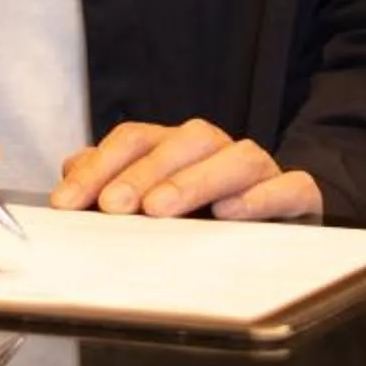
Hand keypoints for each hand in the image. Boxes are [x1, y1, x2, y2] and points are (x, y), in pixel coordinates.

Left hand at [49, 119, 323, 221]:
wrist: (281, 226)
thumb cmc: (205, 216)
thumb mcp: (152, 203)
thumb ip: (110, 184)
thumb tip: (72, 170)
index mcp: (177, 146)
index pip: (135, 140)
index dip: (98, 167)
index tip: (67, 202)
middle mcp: (217, 149)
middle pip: (182, 142)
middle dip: (142, 173)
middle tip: (112, 206)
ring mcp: (260, 170)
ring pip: (235, 157)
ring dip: (194, 181)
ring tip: (160, 209)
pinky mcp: (297, 194)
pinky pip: (289, 186)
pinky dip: (260, 198)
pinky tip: (228, 214)